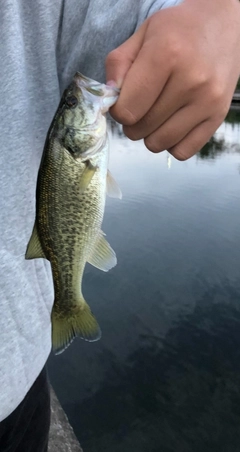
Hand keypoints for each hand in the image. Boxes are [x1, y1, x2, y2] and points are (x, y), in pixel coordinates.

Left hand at [106, 0, 239, 159]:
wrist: (225, 25)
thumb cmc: (179, 30)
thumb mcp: (143, 34)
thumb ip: (118, 65)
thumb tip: (109, 99)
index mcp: (167, 54)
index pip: (127, 110)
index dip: (118, 110)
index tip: (124, 99)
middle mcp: (191, 80)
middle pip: (140, 129)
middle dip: (133, 122)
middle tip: (142, 103)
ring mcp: (207, 101)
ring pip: (159, 143)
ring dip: (151, 134)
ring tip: (158, 113)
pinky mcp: (218, 117)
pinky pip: (182, 151)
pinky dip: (172, 143)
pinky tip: (174, 123)